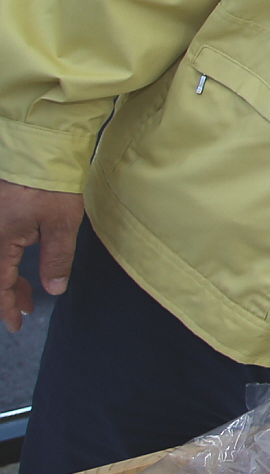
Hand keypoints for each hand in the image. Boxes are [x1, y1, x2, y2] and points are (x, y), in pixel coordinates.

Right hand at [0, 179, 83, 332]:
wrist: (35, 148)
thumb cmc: (49, 185)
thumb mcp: (60, 224)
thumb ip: (56, 258)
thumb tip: (53, 289)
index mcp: (0, 242)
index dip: (6, 307)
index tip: (16, 324)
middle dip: (7, 294)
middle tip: (27, 308)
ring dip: (7, 278)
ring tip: (26, 290)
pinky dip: (5, 260)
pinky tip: (19, 262)